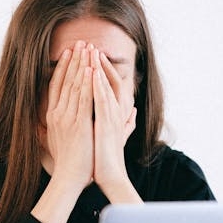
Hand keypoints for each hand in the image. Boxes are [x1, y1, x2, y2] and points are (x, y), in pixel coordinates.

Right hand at [42, 40, 94, 189]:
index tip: (69, 53)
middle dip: (73, 60)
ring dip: (81, 65)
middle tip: (80, 42)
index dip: (63, 68)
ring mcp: (67, 118)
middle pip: (65, 80)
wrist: (69, 178)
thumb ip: (53, 128)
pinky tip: (91, 69)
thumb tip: (45, 123)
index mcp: (52, 116)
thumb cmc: (66, 163)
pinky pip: (83, 98)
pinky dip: (87, 83)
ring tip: (87, 48)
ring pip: (74, 85)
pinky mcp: (78, 124)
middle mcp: (57, 114)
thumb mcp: (55, 141)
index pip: (56, 86)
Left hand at [91, 48, 139, 199]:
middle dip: (99, 62)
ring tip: (90, 51)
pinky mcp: (106, 124)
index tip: (91, 56)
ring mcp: (112, 117)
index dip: (102, 69)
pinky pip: (101, 100)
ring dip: (98, 68)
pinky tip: (91, 73)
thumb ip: (126, 123)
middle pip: (109, 80)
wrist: (110, 177)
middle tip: (89, 45)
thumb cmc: (108, 159)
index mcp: (116, 114)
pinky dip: (97, 85)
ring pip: (106, 86)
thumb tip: (133, 113)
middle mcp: (116, 112)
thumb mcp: (116, 136)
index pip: (110, 85)